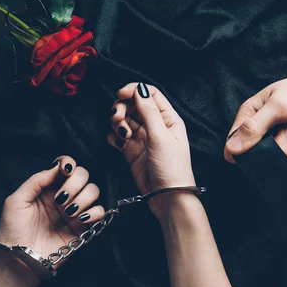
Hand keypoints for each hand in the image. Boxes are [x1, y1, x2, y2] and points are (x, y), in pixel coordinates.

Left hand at [0, 156, 104, 286]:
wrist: (20, 258)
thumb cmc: (12, 230)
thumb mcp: (16, 200)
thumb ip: (36, 181)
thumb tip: (57, 166)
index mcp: (48, 187)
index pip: (66, 166)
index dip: (69, 164)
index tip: (65, 171)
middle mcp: (64, 196)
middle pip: (83, 175)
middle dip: (76, 183)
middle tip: (61, 198)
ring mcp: (75, 211)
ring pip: (94, 191)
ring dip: (83, 198)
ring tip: (68, 212)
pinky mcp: (84, 227)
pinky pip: (100, 212)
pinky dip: (95, 212)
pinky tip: (80, 219)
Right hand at [108, 82, 195, 218]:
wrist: (167, 197)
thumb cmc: (171, 168)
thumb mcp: (161, 136)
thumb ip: (149, 111)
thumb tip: (140, 89)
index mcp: (168, 119)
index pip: (150, 94)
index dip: (134, 91)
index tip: (121, 94)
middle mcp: (155, 126)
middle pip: (133, 104)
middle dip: (121, 107)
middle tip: (117, 117)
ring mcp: (143, 138)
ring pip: (123, 119)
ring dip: (117, 122)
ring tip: (122, 134)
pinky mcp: (132, 151)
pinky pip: (118, 136)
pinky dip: (114, 137)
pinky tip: (119, 144)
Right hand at [224, 63, 286, 168]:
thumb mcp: (277, 107)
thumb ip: (253, 128)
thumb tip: (230, 149)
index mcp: (252, 114)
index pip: (235, 142)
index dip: (247, 149)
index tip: (264, 142)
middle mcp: (264, 129)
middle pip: (265, 156)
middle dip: (284, 143)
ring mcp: (282, 140)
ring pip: (286, 160)